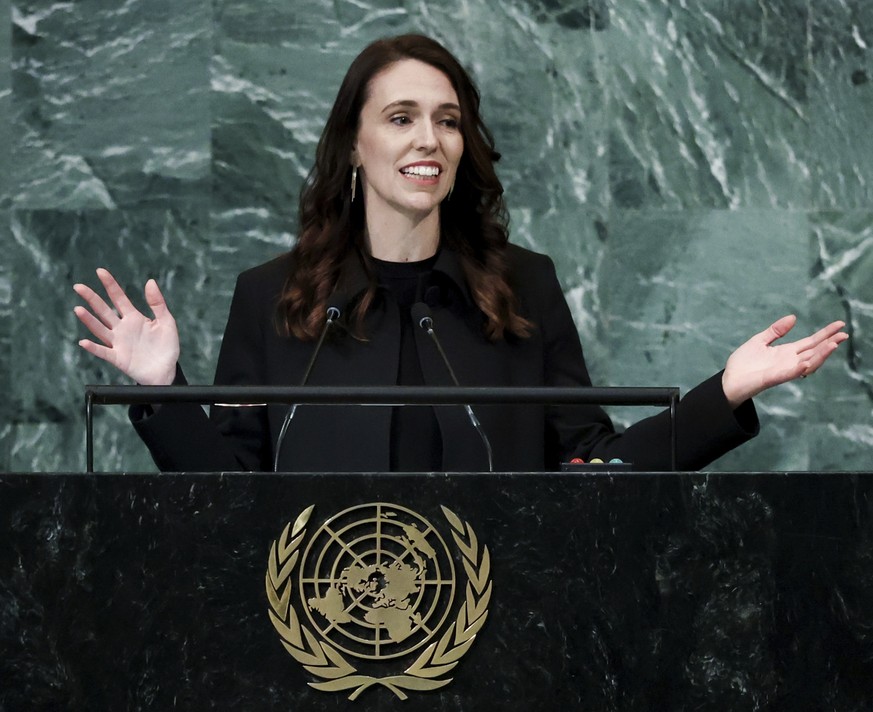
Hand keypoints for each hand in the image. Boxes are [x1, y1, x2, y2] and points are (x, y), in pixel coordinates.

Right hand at [73, 268, 179, 385]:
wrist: (166, 371)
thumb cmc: (166, 347)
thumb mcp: (167, 322)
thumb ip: (158, 303)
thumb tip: (150, 281)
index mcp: (134, 318)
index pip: (119, 298)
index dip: (110, 285)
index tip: (100, 271)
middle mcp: (122, 328)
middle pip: (104, 311)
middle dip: (91, 298)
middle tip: (78, 286)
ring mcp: (119, 343)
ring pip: (100, 329)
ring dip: (89, 320)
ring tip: (78, 309)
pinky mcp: (118, 358)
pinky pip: (104, 352)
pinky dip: (94, 348)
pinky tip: (84, 342)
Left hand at [721, 315, 847, 407]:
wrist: (729, 380)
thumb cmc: (743, 363)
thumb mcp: (759, 341)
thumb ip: (776, 331)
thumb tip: (794, 317)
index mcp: (786, 352)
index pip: (810, 342)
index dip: (825, 334)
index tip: (839, 324)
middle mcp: (789, 362)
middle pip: (814, 351)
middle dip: (829, 343)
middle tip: (844, 334)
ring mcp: (783, 371)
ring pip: (808, 363)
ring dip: (821, 355)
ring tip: (833, 345)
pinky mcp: (773, 379)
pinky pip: (789, 374)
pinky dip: (798, 369)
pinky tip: (806, 363)